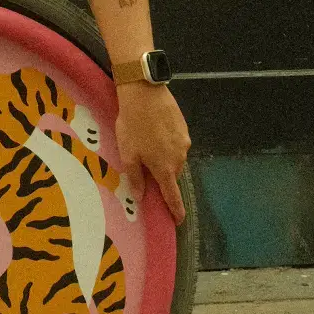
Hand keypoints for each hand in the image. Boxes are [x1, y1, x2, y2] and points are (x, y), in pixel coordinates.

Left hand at [114, 83, 189, 223]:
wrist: (144, 93)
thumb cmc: (132, 125)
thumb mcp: (128, 153)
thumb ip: (136, 177)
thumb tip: (140, 197)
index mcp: (164, 168)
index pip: (172, 195)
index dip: (176, 209)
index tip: (179, 220)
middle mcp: (179, 158)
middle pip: (173, 174)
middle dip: (163, 175)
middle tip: (148, 166)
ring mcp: (184, 142)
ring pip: (175, 158)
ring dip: (165, 157)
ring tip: (149, 143)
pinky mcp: (185, 128)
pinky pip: (177, 142)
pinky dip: (168, 143)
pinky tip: (156, 131)